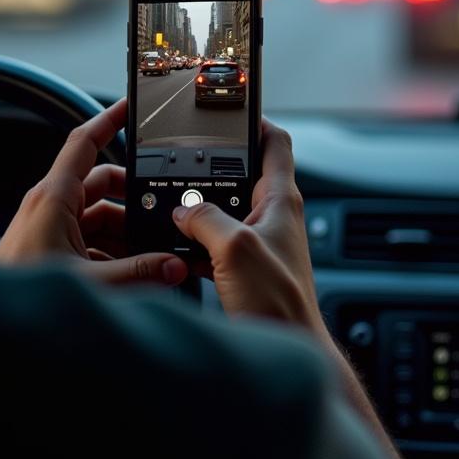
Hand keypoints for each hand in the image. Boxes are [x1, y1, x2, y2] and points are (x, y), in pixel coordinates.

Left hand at [0, 99, 187, 287]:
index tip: (131, 107)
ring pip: (98, 216)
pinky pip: (88, 239)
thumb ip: (138, 273)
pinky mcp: (48, 249)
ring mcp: (48, 227)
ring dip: (125, 234)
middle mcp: (50, 205)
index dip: (108, 119)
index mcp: (54, 197)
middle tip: (162, 215)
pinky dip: (111, 253)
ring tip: (152, 259)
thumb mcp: (90, 283)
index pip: (84, 143)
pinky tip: (131, 276)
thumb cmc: (20, 295)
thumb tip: (174, 265)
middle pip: (102, 184)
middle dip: (134, 200)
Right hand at [172, 120, 326, 335]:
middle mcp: (272, 216)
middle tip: (186, 157)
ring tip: (172, 202)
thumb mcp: (235, 250)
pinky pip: (216, 242)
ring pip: (224, 209)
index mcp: (280, 200)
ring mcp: (258, 242)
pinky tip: (175, 247)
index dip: (256, 120)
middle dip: (213, 165)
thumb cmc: (278, 304)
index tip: (231, 109)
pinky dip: (195, 240)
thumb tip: (183, 209)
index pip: (276, 143)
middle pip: (243, 173)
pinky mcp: (245, 267)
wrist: (286, 349)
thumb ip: (205, 219)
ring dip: (199, 207)